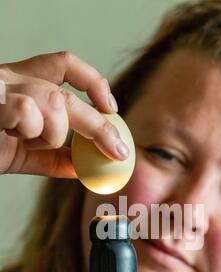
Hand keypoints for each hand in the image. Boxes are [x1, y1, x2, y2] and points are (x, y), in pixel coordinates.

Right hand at [0, 52, 128, 176]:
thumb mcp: (23, 154)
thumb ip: (54, 158)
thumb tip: (85, 168)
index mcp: (21, 82)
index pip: (64, 64)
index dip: (93, 82)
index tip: (111, 107)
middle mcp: (12, 78)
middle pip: (69, 95)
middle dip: (100, 127)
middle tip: (118, 151)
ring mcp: (0, 88)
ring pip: (55, 103)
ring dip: (52, 135)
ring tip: (27, 140)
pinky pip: (26, 109)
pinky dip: (32, 129)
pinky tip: (16, 133)